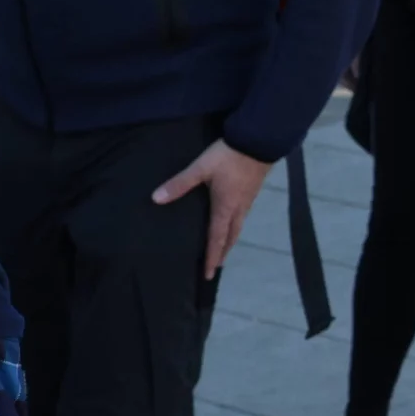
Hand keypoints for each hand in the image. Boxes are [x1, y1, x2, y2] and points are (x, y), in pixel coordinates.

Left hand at [154, 139, 275, 278]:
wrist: (258, 141)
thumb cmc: (229, 157)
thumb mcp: (201, 168)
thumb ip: (180, 183)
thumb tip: (155, 199)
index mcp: (225, 207)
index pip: (217, 238)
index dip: (212, 257)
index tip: (209, 274)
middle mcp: (238, 208)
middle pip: (231, 236)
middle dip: (223, 251)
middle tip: (217, 265)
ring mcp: (248, 200)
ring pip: (239, 226)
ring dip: (230, 239)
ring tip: (224, 246)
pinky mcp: (253, 190)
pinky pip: (243, 215)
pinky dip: (236, 225)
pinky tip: (233, 218)